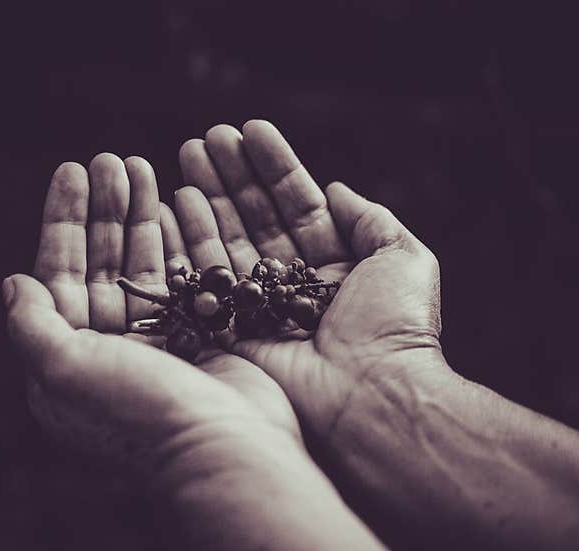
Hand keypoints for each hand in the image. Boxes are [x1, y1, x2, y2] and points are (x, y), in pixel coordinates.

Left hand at [4, 154, 300, 477]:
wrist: (226, 451)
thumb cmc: (141, 414)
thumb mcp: (65, 372)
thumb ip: (32, 326)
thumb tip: (13, 282)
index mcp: (69, 359)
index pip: (57, 276)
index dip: (63, 223)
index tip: (72, 172)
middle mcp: (109, 350)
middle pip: (100, 264)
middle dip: (103, 210)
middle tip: (113, 159)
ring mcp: (158, 343)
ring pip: (143, 266)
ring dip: (139, 216)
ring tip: (142, 166)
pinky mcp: (199, 338)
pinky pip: (183, 277)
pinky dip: (179, 240)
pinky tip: (177, 202)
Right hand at [175, 120, 443, 439]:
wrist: (371, 394)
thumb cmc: (395, 328)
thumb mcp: (403, 258)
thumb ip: (370, 218)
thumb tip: (336, 187)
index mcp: (332, 266)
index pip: (296, 204)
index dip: (273, 166)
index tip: (250, 129)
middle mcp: (291, 284)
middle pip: (256, 218)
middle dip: (233, 176)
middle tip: (208, 137)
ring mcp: (259, 308)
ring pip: (227, 242)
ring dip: (207, 197)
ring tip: (187, 154)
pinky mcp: (230, 331)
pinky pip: (205, 280)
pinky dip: (188, 241)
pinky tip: (174, 201)